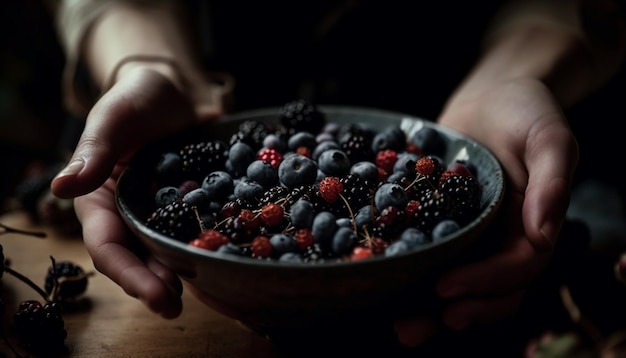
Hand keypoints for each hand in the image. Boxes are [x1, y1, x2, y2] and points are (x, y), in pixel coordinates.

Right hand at [51, 67, 224, 317]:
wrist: (174, 89)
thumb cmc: (134, 99)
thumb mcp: (112, 119)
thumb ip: (93, 152)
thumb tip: (61, 188)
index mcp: (101, 203)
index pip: (108, 248)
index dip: (129, 275)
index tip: (155, 295)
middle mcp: (131, 215)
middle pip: (140, 258)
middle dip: (158, 285)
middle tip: (178, 305)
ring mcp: (165, 213)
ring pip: (170, 251)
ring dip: (185, 272)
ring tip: (206, 288)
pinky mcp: (195, 205)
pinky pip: (201, 228)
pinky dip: (213, 243)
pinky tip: (230, 254)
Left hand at [394, 78, 578, 345]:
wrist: (491, 96)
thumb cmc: (526, 110)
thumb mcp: (549, 136)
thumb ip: (552, 181)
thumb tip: (545, 233)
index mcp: (531, 225)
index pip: (516, 268)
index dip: (485, 282)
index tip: (446, 287)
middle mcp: (502, 237)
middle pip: (488, 290)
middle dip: (456, 310)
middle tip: (413, 326)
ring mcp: (472, 233)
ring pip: (459, 281)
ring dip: (430, 309)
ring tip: (398, 327)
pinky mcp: (442, 221)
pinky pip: (432, 254)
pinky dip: (413, 274)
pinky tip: (386, 286)